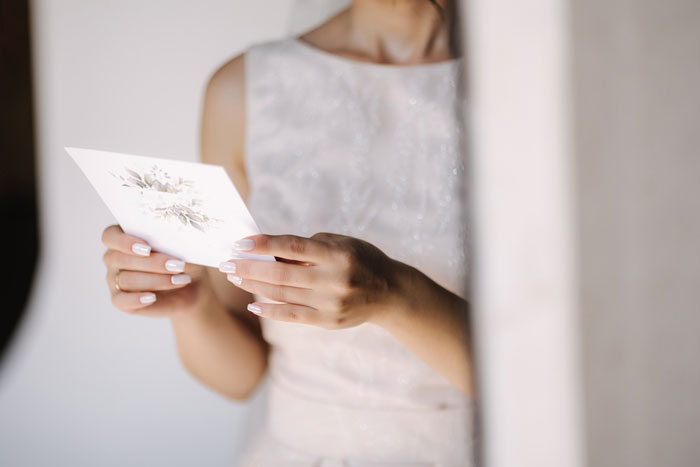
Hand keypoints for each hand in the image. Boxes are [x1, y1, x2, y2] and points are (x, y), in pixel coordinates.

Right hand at [101, 225, 206, 316]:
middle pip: (121, 259)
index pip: (110, 236)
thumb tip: (171, 243)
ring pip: (126, 280)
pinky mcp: (120, 299)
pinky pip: (120, 301)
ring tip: (181, 280)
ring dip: (157, 280)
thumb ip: (170, 243)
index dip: (125, 242)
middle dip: (153, 263)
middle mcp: (114, 258)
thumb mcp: (181, 248)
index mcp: (123, 237)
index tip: (147, 248)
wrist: (191, 284)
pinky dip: (136, 299)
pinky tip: (153, 297)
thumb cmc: (182, 258)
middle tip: (178, 266)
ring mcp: (115, 279)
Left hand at [218, 233, 404, 328]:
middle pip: (282, 273)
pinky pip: (293, 315)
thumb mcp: (340, 244)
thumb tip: (268, 251)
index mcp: (338, 254)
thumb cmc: (361, 259)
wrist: (390, 292)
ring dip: (255, 286)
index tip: (240, 243)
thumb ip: (307, 247)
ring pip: (283, 294)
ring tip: (236, 278)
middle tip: (227, 263)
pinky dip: (271, 309)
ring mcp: (331, 303)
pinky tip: (253, 303)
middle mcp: (334, 279)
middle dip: (250, 268)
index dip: (264, 244)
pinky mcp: (328, 321)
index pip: (293, 246)